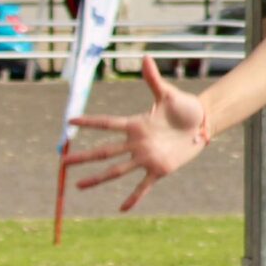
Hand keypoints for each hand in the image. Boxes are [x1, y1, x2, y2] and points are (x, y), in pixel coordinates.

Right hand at [63, 56, 208, 211]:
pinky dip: (134, 197)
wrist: (203, 124)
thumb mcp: (168, 94)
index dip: (89, 122)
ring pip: (116, 170)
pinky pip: (144, 186)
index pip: (107, 123)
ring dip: (98, 178)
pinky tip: (122, 209)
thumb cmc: (185, 108)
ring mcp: (146, 158)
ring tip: (78, 186)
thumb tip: (145, 57)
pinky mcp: (159, 169)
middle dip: (83, 157)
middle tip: (63, 162)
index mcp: (136, 124)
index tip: (70, 122)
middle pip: (104, 151)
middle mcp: (136, 143)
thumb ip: (153, 80)